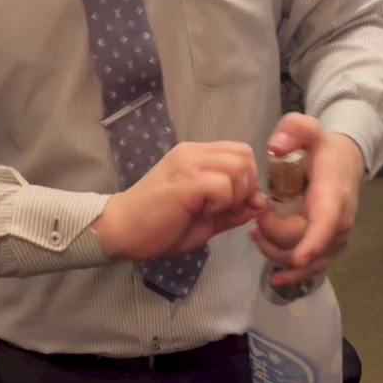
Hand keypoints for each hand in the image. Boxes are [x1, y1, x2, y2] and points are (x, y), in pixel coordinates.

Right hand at [92, 141, 266, 260]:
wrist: (121, 229)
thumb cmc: (158, 227)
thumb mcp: (205, 219)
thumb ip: (233, 210)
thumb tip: (261, 204)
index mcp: (197, 156)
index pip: (241, 152)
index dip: (248, 180)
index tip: (235, 204)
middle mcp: (193, 152)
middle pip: (244, 156)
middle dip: (246, 186)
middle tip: (227, 208)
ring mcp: (188, 163)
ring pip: (238, 167)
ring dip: (235, 194)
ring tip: (213, 210)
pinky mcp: (185, 181)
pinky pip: (223, 185)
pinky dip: (223, 203)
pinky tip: (204, 213)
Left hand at [250, 113, 365, 285]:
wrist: (345, 164)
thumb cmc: (323, 149)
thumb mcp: (309, 130)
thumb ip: (293, 130)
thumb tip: (274, 147)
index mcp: (333, 197)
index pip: (326, 223)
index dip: (313, 242)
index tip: (299, 257)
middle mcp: (338, 224)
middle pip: (301, 245)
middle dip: (272, 236)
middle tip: (255, 216)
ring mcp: (335, 241)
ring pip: (303, 262)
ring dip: (274, 252)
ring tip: (255, 233)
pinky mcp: (329, 250)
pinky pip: (310, 269)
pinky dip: (291, 273)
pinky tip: (275, 278)